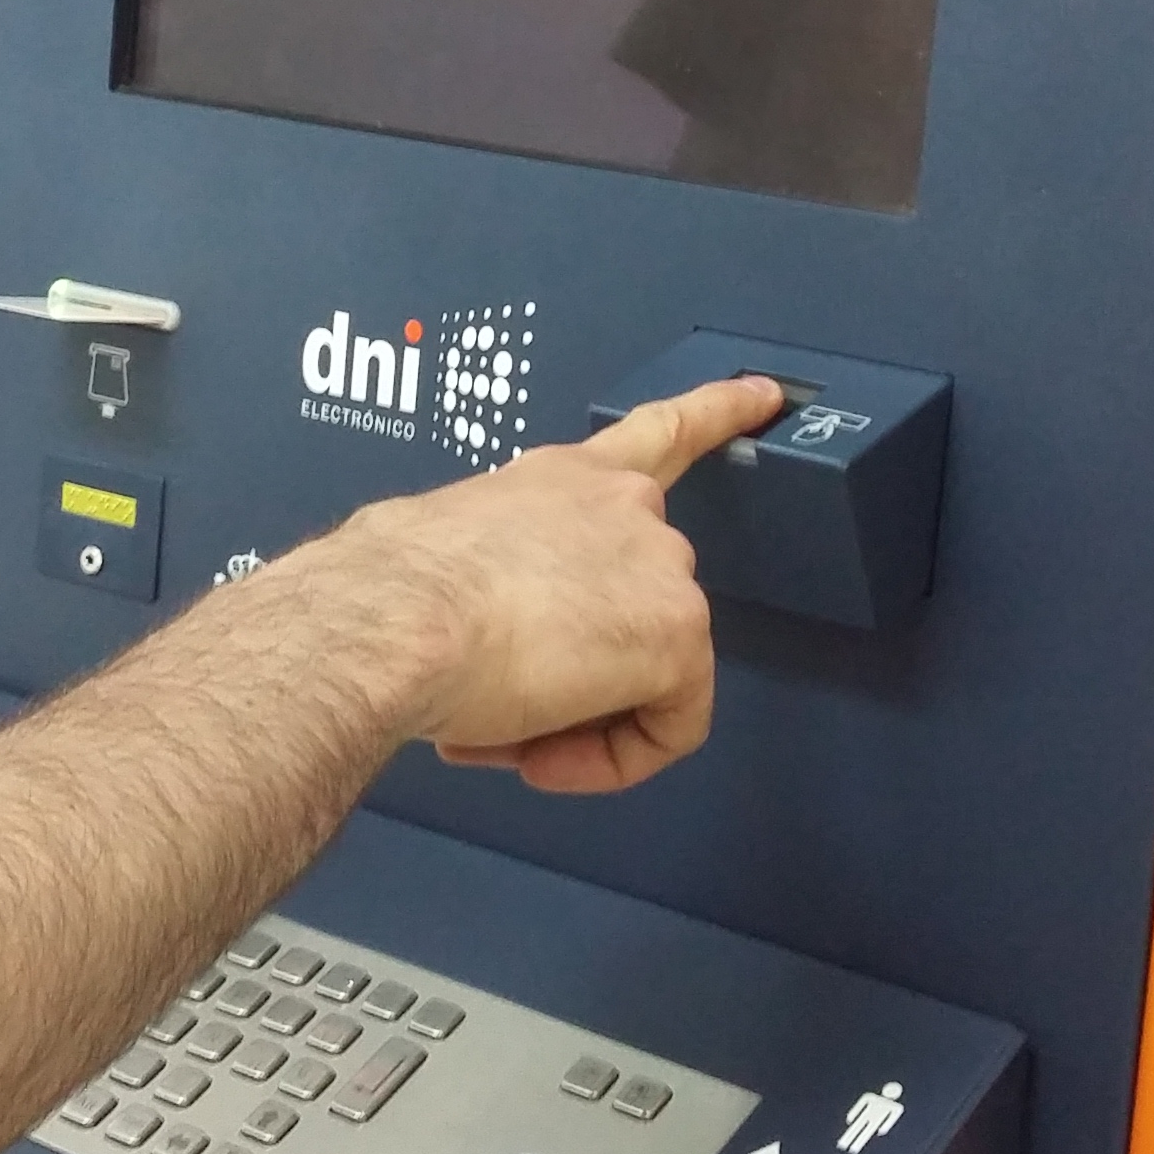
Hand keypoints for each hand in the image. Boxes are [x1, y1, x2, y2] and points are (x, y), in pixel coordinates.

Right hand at [356, 375, 781, 793]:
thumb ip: (484, 579)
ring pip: (647, 672)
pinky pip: (668, 726)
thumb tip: (463, 626)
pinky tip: (544, 757)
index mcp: (562, 479)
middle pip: (640, 603)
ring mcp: (662, 567)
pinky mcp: (679, 635)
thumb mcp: (440, 557)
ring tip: (504, 731)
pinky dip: (610, 759)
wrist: (395, 619)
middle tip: (501, 702)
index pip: (656, 435)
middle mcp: (625, 507)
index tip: (764, 394)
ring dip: (577, 715)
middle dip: (575, 666)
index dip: (716, 412)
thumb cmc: (389, 592)